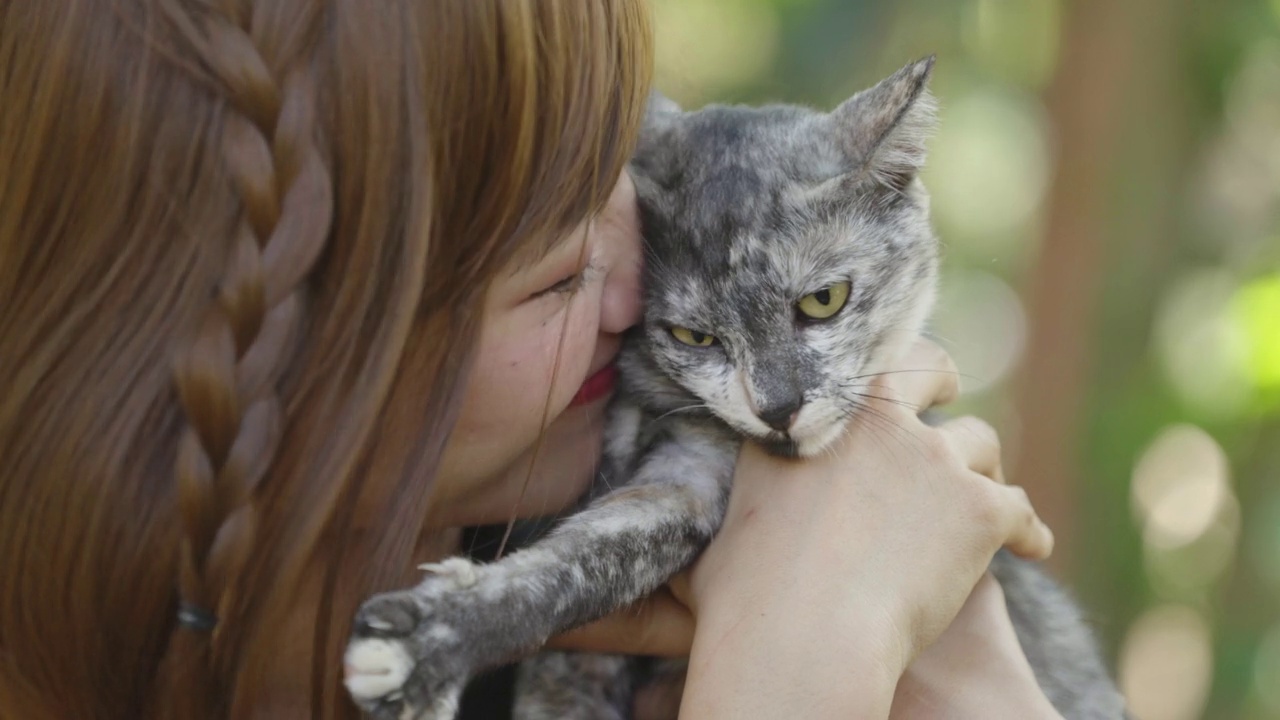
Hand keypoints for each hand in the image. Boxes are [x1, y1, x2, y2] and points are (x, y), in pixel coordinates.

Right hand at [550, 338, 1052, 718]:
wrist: (803, 633)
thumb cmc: (743, 595)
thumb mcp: (718, 528)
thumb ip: (731, 495)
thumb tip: (660, 504)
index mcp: (811, 412)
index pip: (860, 359)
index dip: (885, 363)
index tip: (896, 371)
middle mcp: (876, 419)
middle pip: (933, 373)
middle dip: (947, 381)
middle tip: (953, 395)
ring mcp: (932, 457)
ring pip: (981, 445)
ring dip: (981, 470)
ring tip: (986, 496)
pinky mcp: (978, 506)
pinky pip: (1022, 511)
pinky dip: (1029, 532)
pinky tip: (1035, 548)